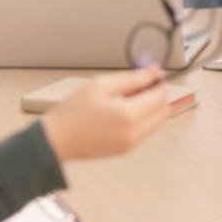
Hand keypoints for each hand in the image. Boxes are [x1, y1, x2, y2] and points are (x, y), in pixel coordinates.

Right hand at [42, 67, 170, 161]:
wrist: (58, 139)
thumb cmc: (74, 111)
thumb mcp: (101, 85)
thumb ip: (132, 79)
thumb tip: (153, 73)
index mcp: (129, 115)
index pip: (160, 96)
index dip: (158, 81)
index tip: (152, 72)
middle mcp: (134, 133)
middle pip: (163, 110)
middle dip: (158, 94)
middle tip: (142, 82)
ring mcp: (131, 143)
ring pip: (157, 121)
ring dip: (152, 106)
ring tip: (130, 96)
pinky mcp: (126, 149)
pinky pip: (146, 130)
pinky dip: (144, 118)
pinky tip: (125, 109)